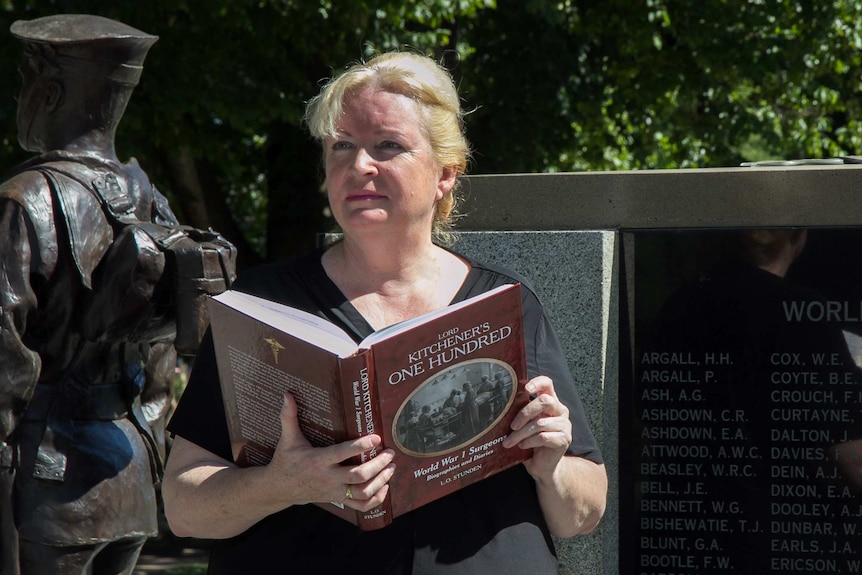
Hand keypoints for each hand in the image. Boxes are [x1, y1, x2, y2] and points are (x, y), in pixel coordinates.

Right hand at [270, 393, 394, 511]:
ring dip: (380, 480)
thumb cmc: (286, 461)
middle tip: (390, 452)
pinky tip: (384, 487)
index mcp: (318, 461)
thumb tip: (287, 394)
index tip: (376, 437)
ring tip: (391, 467)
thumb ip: (289, 416)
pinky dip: (375, 500)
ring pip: (362, 492)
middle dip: (378, 464)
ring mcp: (334, 491)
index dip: (360, 446)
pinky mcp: (338, 499)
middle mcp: (328, 478)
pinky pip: (360, 506)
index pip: (342, 453)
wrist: (279, 489)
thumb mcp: (287, 439)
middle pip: (358, 475)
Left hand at [502, 376, 571, 480]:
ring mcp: (564, 425)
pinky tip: (522, 446)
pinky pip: (543, 437)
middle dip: (524, 413)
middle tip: (512, 425)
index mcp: (550, 402)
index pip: (547, 384)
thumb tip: (499, 409)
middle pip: (544, 401)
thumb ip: (520, 414)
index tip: (525, 389)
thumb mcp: (525, 424)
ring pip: (540, 423)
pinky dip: (529, 442)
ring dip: (521, 433)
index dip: (538, 382)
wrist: (544, 466)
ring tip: (510, 441)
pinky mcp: (564, 439)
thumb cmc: (531, 442)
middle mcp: (560, 411)